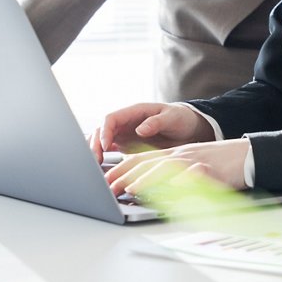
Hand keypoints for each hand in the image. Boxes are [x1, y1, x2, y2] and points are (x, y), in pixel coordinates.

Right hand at [94, 102, 213, 155]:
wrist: (188, 129)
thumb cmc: (180, 119)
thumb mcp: (171, 118)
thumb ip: (156, 122)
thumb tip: (140, 130)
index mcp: (134, 111)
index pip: (111, 118)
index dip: (104, 131)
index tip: (104, 146)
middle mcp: (125, 122)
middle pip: (101, 130)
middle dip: (94, 144)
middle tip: (95, 161)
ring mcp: (124, 134)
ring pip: (101, 141)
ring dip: (95, 152)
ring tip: (95, 167)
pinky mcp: (126, 146)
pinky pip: (109, 151)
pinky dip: (103, 158)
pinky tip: (102, 170)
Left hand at [105, 139, 251, 196]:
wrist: (247, 156)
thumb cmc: (219, 164)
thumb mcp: (191, 166)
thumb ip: (171, 175)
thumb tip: (150, 190)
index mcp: (174, 154)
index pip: (141, 159)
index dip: (122, 169)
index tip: (106, 181)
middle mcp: (181, 155)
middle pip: (148, 162)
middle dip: (126, 175)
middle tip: (109, 188)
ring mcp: (195, 161)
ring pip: (166, 167)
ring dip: (147, 178)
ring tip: (132, 188)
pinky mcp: (210, 170)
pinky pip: (194, 176)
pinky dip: (181, 182)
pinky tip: (171, 189)